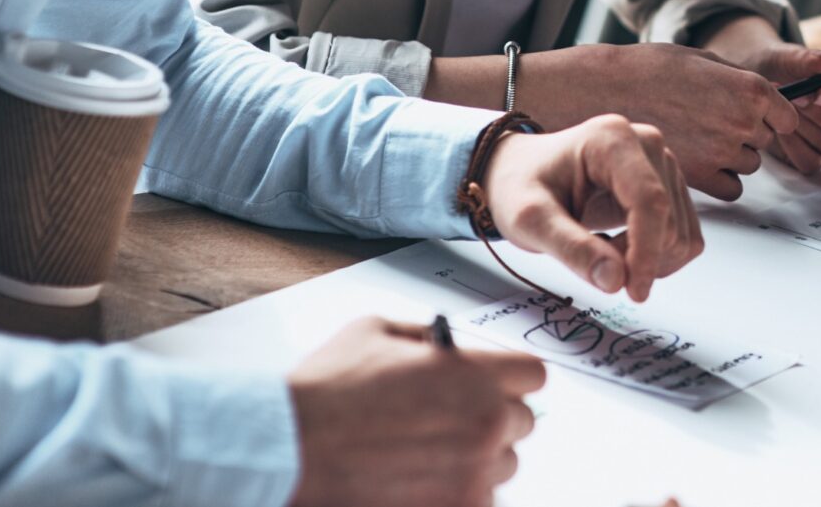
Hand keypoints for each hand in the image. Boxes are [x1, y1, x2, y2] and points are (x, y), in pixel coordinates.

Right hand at [288, 317, 544, 506]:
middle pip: (521, 423)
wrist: (288, 451)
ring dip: (476, 461)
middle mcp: (485, 426)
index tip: (493, 385)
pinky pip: (479, 501)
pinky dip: (455, 494)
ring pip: (502, 467)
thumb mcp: (376, 331)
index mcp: (476, 376)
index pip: (532, 376)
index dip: (509, 379)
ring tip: (428, 455)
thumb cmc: (327, 392)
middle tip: (452, 421)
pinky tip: (419, 481)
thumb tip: (450, 347)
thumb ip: (427, 337)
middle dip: (492, 419)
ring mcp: (473, 476)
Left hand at [481, 114, 704, 301]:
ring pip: (681, 232)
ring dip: (649, 259)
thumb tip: (616, 281)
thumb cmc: (521, 187)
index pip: (649, 200)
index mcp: (612, 139)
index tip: (632, 291)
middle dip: (639, 258)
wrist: (522, 173)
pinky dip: (659, 256)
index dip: (646, 251)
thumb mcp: (529, 220)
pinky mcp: (669, 185)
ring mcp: (662, 163)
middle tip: (594, 264)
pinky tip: (623, 249)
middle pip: (669, 220)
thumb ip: (571, 249)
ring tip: (603, 252)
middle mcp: (646, 143)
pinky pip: (684, 234)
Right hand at [517, 43, 799, 200]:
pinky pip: (730, 189)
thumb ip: (740, 79)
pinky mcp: (700, 179)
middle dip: (747, 133)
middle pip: (766, 140)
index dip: (772, 115)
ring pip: (748, 165)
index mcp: (750, 88)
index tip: (757, 115)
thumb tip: (768, 95)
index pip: (787, 115)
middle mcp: (742, 122)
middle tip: (712, 120)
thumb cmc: (648, 70)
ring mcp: (722, 153)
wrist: (603, 92)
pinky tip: (694, 160)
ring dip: (731, 157)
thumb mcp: (704, 59)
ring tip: (697, 137)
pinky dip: (717, 179)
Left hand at [695, 15, 820, 175]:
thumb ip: (810, 59)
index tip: (819, 91)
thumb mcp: (792, 58)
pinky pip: (810, 161)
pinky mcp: (815, 158)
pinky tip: (778, 126)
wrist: (758, 82)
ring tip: (784, 107)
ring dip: (806, 127)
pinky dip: (792, 145)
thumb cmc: (784, 68)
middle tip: (796, 98)